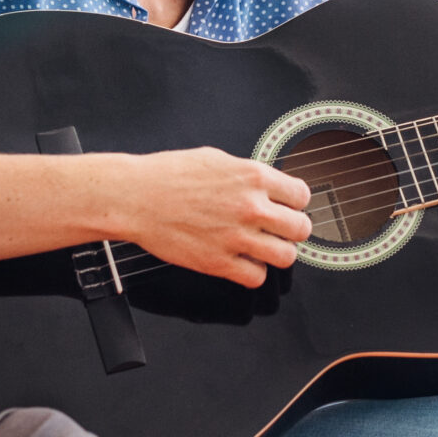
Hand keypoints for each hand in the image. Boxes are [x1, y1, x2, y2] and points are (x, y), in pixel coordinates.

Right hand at [114, 147, 312, 287]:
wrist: (135, 196)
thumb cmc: (168, 175)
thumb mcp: (216, 159)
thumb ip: (247, 175)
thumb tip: (267, 185)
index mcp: (252, 177)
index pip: (302, 195)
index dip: (295, 202)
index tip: (288, 206)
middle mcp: (250, 207)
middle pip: (301, 229)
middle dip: (292, 230)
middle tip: (280, 230)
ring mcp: (236, 237)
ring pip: (286, 257)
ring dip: (277, 253)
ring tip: (264, 248)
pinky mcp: (219, 262)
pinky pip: (257, 277)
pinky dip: (253, 272)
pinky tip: (242, 261)